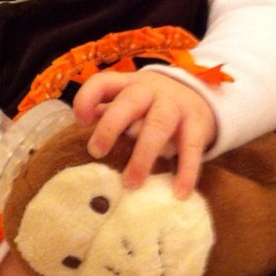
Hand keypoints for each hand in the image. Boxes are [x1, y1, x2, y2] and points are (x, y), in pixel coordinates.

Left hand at [73, 71, 216, 198]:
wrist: (200, 97)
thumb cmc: (151, 106)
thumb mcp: (130, 103)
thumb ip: (107, 115)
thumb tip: (76, 141)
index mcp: (128, 85)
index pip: (103, 82)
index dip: (87, 98)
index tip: (81, 122)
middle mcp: (150, 91)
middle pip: (128, 103)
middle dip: (110, 126)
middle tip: (96, 153)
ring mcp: (175, 106)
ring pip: (158, 125)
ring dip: (143, 155)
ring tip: (131, 184)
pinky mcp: (197, 124)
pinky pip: (191, 147)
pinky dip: (186, 171)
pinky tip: (178, 193)